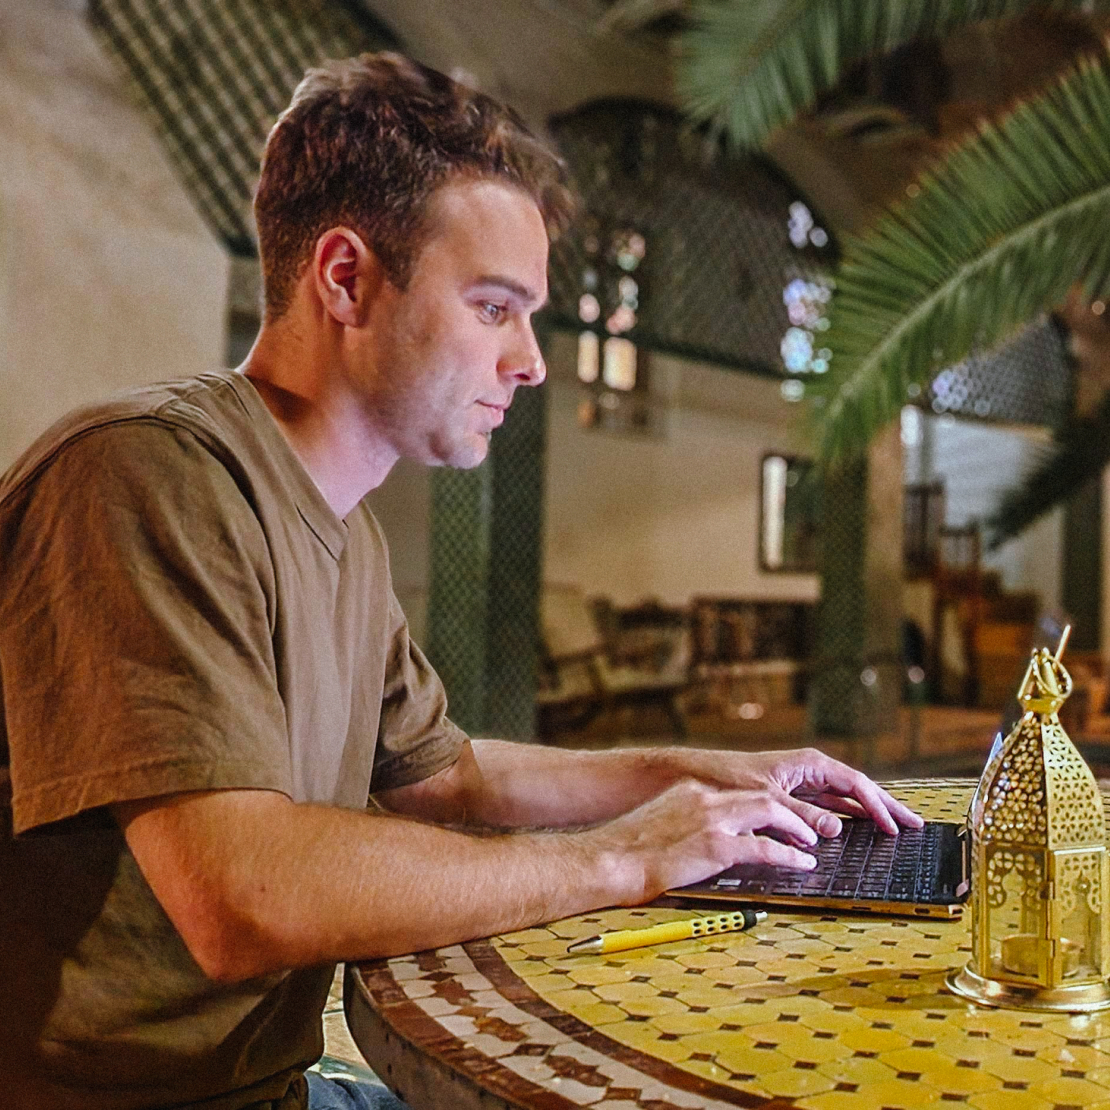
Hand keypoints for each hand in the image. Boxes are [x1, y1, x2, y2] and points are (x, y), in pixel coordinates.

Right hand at [587, 779, 829, 903]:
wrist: (609, 861)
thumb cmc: (625, 853)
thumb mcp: (658, 824)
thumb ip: (682, 823)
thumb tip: (696, 839)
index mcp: (690, 791)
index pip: (736, 794)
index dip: (762, 806)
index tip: (777, 818)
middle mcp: (704, 799)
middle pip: (760, 796)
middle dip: (788, 811)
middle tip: (805, 828)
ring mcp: (711, 820)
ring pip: (769, 812)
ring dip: (795, 827)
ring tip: (810, 842)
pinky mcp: (715, 846)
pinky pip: (766, 848)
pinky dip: (789, 855)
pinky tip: (801, 863)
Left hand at [687, 747, 923, 837]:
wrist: (699, 776)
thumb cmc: (728, 779)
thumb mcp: (766, 799)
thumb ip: (800, 816)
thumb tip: (834, 831)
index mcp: (809, 764)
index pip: (855, 783)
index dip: (878, 806)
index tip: (895, 827)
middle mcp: (810, 771)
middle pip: (858, 789)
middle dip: (886, 806)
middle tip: (915, 825)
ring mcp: (804, 783)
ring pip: (846, 799)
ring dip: (871, 813)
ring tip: (897, 828)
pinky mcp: (795, 797)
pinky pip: (830, 807)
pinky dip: (848, 818)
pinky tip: (861, 830)